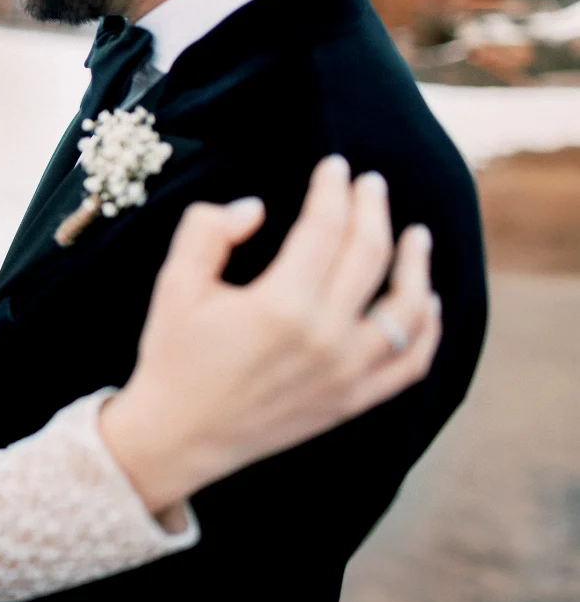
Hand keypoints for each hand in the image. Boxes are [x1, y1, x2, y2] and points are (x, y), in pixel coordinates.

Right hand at [100, 155, 440, 513]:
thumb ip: (208, 230)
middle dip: (373, 210)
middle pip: (369, 256)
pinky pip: (410, 363)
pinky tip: (427, 302)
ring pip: (406, 310)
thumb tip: (256, 208)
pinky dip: (427, 330)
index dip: (332, 190)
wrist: (178, 434)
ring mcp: (346, 373)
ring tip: (417, 235)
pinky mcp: (352, 400)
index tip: (334, 166)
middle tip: (371, 183)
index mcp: (280, 305)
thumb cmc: (173, 354)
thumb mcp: (174, 283)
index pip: (324, 228)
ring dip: (417, 265)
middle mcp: (324, 338)